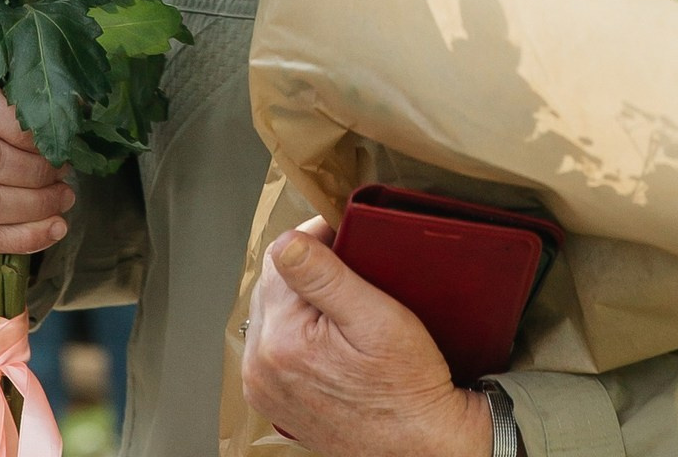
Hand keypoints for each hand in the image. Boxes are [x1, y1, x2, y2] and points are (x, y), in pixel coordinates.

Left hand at [242, 218, 494, 456]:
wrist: (418, 443)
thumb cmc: (407, 385)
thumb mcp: (377, 317)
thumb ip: (325, 277)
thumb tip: (287, 241)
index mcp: (280, 340)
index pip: (279, 258)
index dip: (315, 240)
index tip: (345, 241)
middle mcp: (260, 367)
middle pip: (272, 285)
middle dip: (307, 273)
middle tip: (351, 278)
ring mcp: (263, 387)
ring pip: (272, 313)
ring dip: (300, 302)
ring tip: (342, 308)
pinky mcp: (273, 399)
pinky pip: (274, 345)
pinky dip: (297, 332)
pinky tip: (328, 336)